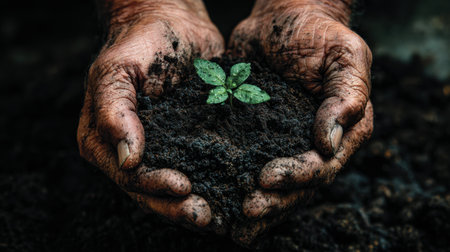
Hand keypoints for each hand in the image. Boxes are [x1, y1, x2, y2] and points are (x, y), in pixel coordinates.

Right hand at [77, 0, 223, 228]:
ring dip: (195, 205)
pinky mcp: (187, 144)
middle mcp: (130, 152)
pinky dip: (212, 186)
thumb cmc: (141, 43)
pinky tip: (230, 195)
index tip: (184, 187)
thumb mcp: (117, 70)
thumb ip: (114, 111)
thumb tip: (128, 159)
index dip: (154, 186)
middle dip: (177, 207)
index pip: (128, 176)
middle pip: (151, 191)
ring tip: (220, 217)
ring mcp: (160, 150)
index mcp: (105, 140)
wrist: (174, 25)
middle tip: (206, 217)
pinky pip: (198, 169)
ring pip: (174, 189)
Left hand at [228, 0, 372, 243]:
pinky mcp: (257, 135)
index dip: (297, 177)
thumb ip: (347, 97)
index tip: (266, 179)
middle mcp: (314, 144)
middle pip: (298, 186)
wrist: (284, 17)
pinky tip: (217, 194)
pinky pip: (248, 163)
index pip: (322, 166)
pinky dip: (234, 181)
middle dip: (274, 201)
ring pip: (274, 184)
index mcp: (343, 132)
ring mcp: (285, 142)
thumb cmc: (320, 33)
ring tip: (230, 220)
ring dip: (255, 203)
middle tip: (246, 210)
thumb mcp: (345, 56)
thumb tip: (329, 144)